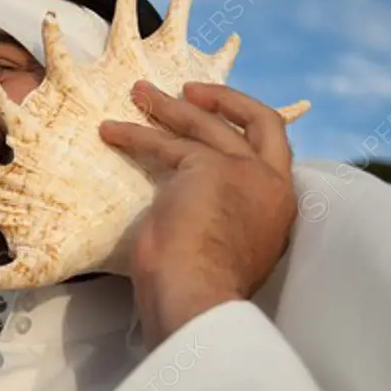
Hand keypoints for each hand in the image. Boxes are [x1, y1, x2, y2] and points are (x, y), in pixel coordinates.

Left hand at [99, 80, 298, 348]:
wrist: (198, 300)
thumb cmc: (202, 290)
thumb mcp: (225, 245)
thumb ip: (223, 218)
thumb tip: (190, 213)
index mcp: (279, 207)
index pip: (274, 153)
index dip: (248, 128)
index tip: (219, 119)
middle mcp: (271, 184)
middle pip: (260, 120)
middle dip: (225, 99)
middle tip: (189, 91)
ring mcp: (242, 171)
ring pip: (205, 125)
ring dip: (168, 106)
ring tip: (138, 95)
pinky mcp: (205, 167)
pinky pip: (164, 143)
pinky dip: (134, 135)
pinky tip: (110, 131)